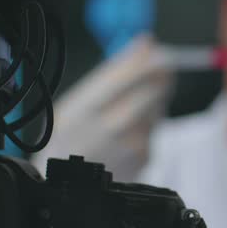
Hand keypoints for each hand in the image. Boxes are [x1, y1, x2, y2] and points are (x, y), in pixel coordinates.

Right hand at [32, 34, 172, 180]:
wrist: (65, 185)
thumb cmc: (69, 137)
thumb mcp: (77, 101)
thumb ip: (115, 71)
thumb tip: (146, 42)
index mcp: (88, 107)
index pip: (132, 75)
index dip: (152, 61)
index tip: (161, 52)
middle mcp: (111, 126)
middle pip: (154, 90)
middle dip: (161, 77)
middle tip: (161, 70)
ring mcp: (131, 144)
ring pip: (157, 109)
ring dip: (153, 102)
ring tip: (127, 109)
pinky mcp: (145, 156)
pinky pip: (155, 129)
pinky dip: (148, 124)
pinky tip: (127, 132)